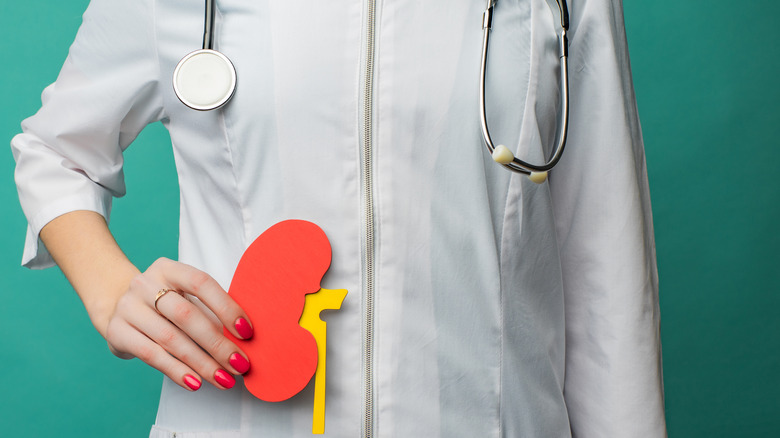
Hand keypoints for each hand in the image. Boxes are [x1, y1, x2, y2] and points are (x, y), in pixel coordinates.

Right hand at [104, 257, 253, 390]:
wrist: (115, 307)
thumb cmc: (163, 304)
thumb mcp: (182, 295)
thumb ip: (207, 310)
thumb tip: (242, 339)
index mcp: (168, 268)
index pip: (201, 283)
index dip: (226, 307)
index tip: (247, 332)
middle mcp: (145, 284)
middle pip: (186, 315)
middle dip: (217, 343)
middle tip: (239, 364)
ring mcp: (128, 307)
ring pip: (170, 339)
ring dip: (201, 363)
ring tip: (223, 379)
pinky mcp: (117, 332)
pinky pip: (152, 355)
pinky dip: (177, 371)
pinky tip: (196, 383)